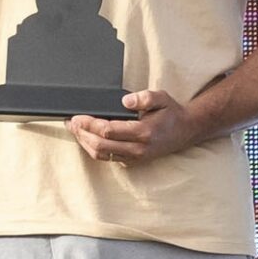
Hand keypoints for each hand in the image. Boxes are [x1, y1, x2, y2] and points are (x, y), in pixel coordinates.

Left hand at [67, 90, 198, 164]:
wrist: (185, 131)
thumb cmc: (171, 113)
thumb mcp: (162, 97)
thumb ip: (144, 97)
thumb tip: (125, 101)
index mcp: (143, 132)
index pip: (108, 131)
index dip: (90, 124)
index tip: (78, 116)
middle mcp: (138, 148)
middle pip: (100, 146)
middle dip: (82, 134)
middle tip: (72, 123)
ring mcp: (135, 157)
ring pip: (102, 155)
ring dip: (85, 143)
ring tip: (75, 131)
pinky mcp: (132, 161)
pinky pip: (108, 158)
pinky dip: (93, 149)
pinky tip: (87, 138)